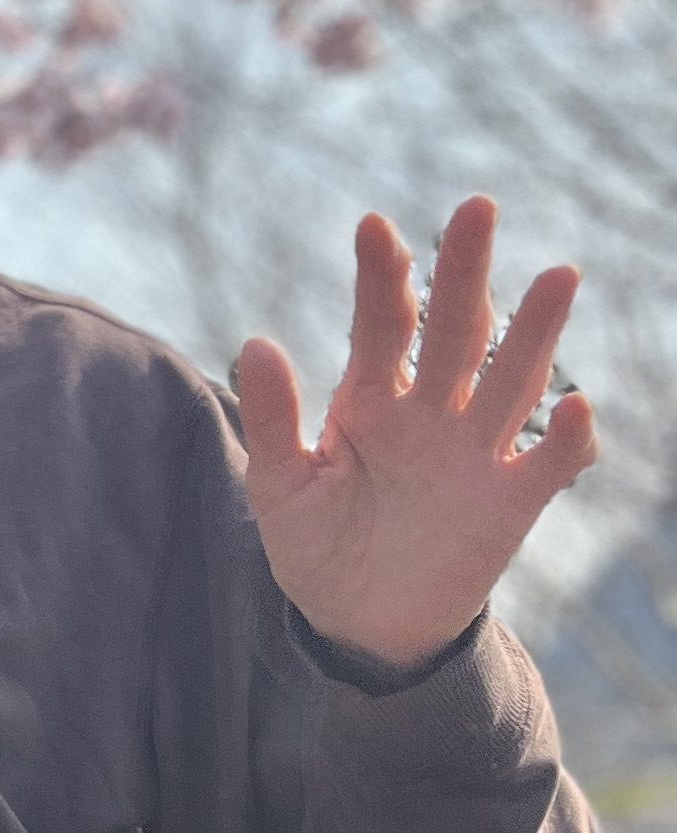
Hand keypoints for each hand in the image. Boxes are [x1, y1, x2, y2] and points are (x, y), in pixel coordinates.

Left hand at [237, 200, 596, 670]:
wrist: (357, 624)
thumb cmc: (316, 545)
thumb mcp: (279, 486)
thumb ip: (275, 419)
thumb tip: (254, 342)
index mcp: (369, 401)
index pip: (380, 325)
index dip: (379, 276)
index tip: (372, 225)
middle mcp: (429, 414)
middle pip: (455, 332)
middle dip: (464, 272)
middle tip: (476, 208)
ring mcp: (473, 454)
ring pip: (512, 381)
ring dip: (536, 332)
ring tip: (557, 276)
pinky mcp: (508, 504)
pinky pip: (547, 466)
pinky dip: (567, 440)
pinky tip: (578, 405)